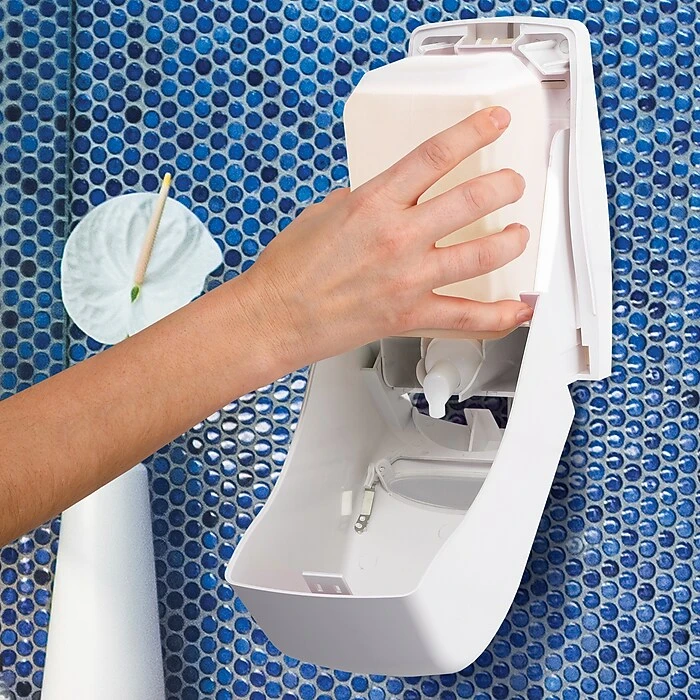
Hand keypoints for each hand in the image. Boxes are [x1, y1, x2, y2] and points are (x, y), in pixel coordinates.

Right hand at [245, 106, 532, 365]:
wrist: (275, 317)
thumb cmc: (289, 269)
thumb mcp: (322, 213)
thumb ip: (362, 200)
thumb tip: (385, 197)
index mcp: (374, 203)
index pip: (437, 155)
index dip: (475, 132)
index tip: (495, 122)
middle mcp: (397, 237)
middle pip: (472, 200)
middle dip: (506, 186)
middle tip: (513, 184)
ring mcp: (409, 277)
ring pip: (482, 254)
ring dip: (511, 240)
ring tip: (518, 234)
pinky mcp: (410, 314)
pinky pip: (467, 317)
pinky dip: (498, 315)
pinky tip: (517, 308)